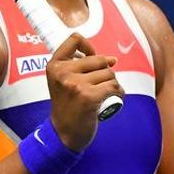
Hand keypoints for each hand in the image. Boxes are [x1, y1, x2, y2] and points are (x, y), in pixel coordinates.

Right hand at [45, 33, 123, 151]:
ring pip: (108, 74)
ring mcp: (75, 85)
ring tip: (105, 94)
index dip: (89, 46)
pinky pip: (113, 86)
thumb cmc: (67, 107)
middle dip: (105, 72)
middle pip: (99, 59)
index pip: (74, 39)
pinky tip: (115, 98)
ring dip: (112, 83)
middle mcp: (62, 73)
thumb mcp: (63, 82)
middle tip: (100, 86)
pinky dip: (119, 92)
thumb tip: (113, 59)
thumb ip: (80, 67)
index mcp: (54, 66)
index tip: (93, 58)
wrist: (63, 134)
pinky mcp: (88, 97)